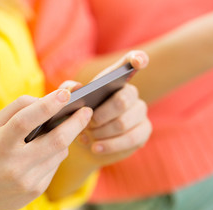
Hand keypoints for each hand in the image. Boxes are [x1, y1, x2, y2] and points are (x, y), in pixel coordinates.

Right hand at [0, 90, 91, 209]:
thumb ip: (17, 109)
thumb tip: (48, 99)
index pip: (25, 121)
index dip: (47, 105)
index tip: (66, 93)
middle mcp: (14, 165)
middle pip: (56, 140)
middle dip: (76, 123)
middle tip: (87, 110)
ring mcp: (28, 180)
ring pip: (60, 152)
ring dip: (65, 138)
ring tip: (62, 129)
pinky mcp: (37, 189)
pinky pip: (56, 164)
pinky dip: (56, 153)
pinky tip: (46, 151)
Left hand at [61, 51, 151, 166]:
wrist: (85, 142)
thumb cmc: (78, 117)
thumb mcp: (69, 103)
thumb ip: (68, 92)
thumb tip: (76, 88)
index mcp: (114, 80)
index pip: (131, 62)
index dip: (137, 59)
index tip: (138, 61)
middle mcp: (131, 92)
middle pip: (122, 101)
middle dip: (101, 116)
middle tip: (88, 123)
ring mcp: (140, 111)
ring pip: (123, 123)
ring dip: (102, 133)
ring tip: (89, 137)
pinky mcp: (144, 130)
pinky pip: (132, 138)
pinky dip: (110, 145)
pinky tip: (96, 148)